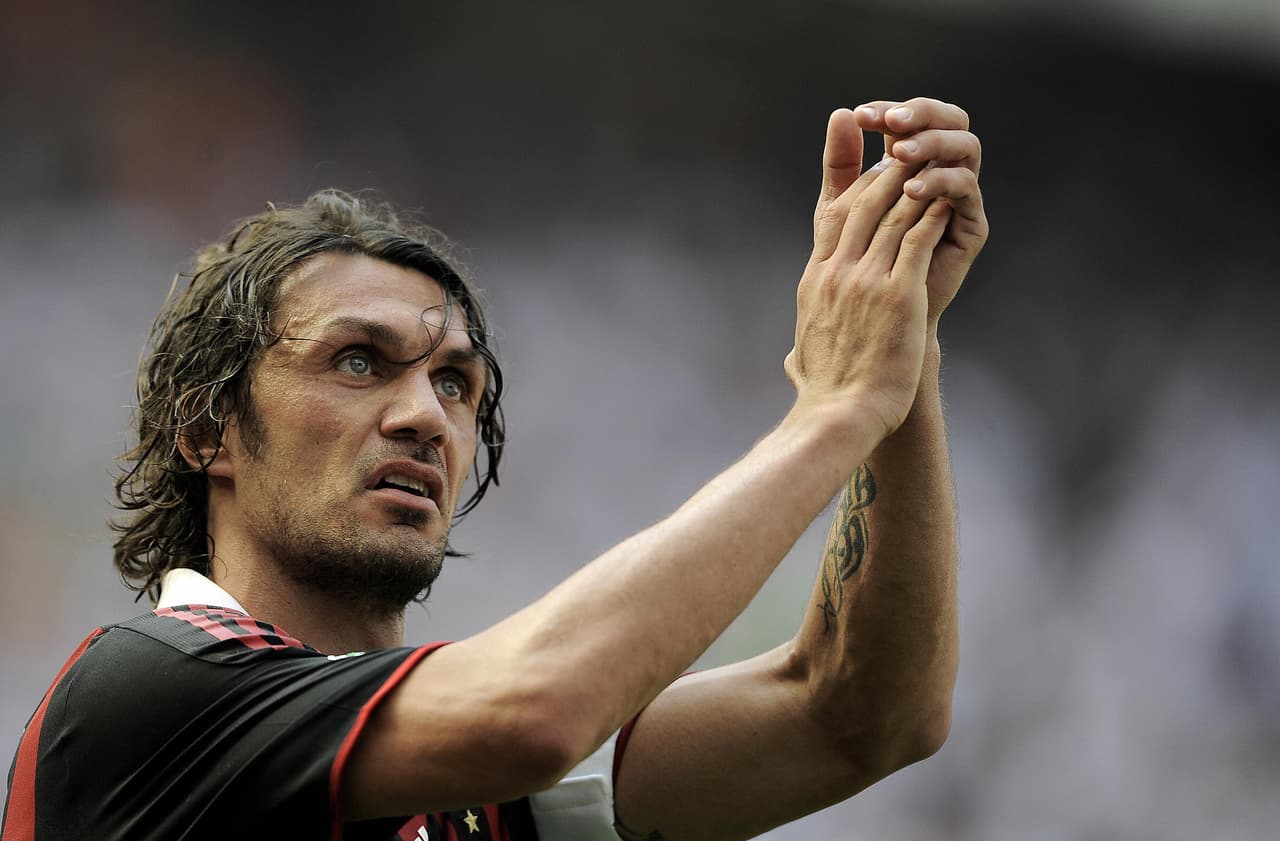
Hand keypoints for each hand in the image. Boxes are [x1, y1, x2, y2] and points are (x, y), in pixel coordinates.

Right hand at [785, 108, 952, 438]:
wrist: (839, 414)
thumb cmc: (827, 397)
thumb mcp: (805, 360)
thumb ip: (800, 352)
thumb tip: (792, 364)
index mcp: (816, 280)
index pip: (834, 216)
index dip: (852, 182)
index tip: (868, 161)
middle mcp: (837, 272)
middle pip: (862, 203)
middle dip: (887, 171)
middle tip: (908, 148)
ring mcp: (865, 280)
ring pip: (891, 213)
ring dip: (914, 183)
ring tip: (933, 162)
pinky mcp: (897, 293)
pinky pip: (916, 239)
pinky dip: (931, 214)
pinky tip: (947, 198)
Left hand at [853, 97, 987, 327]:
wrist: (874, 319)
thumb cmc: (856, 262)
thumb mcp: (840, 207)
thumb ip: (841, 164)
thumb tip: (840, 114)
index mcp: (911, 161)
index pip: (909, 119)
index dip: (887, 111)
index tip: (860, 115)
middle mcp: (940, 172)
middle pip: (949, 121)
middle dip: (920, 115)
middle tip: (891, 123)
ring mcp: (959, 197)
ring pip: (965, 148)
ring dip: (932, 144)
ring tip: (900, 154)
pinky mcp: (972, 225)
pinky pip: (966, 190)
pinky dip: (941, 182)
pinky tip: (912, 190)